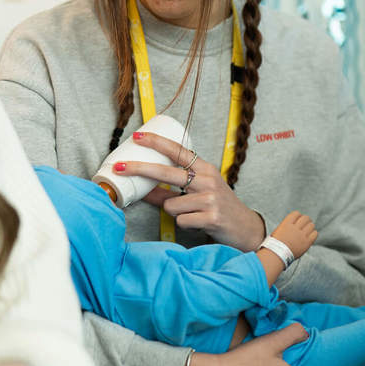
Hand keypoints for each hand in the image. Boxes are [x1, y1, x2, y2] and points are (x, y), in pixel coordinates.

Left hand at [115, 131, 265, 250]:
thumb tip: (142, 191)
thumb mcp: (199, 193)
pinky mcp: (211, 217)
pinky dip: (185, 224)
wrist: (246, 228)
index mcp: (205, 169)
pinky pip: (180, 220)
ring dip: (174, 212)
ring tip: (191, 214)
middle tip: (119, 168)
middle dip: (139, 169)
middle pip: (166, 172)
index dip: (156, 142)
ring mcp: (210, 199)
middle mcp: (208, 180)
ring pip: (170, 204)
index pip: (177, 151)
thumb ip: (172, 191)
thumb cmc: (218, 207)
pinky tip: (199, 224)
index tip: (137, 137)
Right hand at [271, 211, 317, 257]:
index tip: (298, 220)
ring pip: (311, 225)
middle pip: (305, 218)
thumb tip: (295, 223)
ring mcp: (301, 235)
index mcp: (286, 223)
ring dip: (309, 227)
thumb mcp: (278, 230)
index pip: (296, 213)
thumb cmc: (275, 244)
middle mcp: (295, 228)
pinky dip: (313, 233)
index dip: (298, 216)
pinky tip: (309, 236)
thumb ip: (287, 225)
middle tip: (304, 225)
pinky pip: (315, 233)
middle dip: (305, 220)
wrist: (277, 255)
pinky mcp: (307, 242)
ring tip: (307, 231)